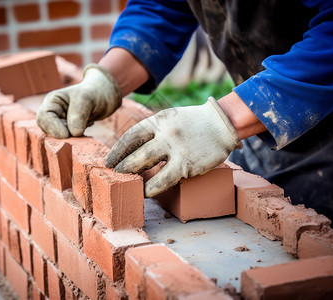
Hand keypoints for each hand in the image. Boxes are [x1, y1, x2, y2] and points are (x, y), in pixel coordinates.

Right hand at [36, 64, 121, 137]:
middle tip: (80, 130)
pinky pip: (69, 140)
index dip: (53, 128)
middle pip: (48, 130)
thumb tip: (73, 133)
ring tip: (87, 123)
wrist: (105, 97)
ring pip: (58, 138)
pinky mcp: (69, 132)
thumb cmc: (94, 93)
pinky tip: (87, 126)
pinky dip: (78, 138)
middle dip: (63, 134)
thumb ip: (78, 115)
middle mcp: (53, 113)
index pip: (44, 118)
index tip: (67, 135)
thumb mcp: (87, 99)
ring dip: (72, 137)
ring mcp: (60, 123)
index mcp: (52, 101)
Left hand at [105, 97, 242, 196]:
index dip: (118, 150)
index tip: (109, 160)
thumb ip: (153, 130)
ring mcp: (176, 149)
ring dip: (132, 176)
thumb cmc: (193, 123)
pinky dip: (151, 188)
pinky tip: (145, 193)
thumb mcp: (170, 118)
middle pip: (136, 151)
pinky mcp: (187, 164)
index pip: (131, 135)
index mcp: (159, 120)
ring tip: (126, 185)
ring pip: (146, 165)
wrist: (223, 124)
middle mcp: (165, 133)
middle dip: (122, 165)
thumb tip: (132, 150)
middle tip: (114, 175)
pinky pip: (164, 180)